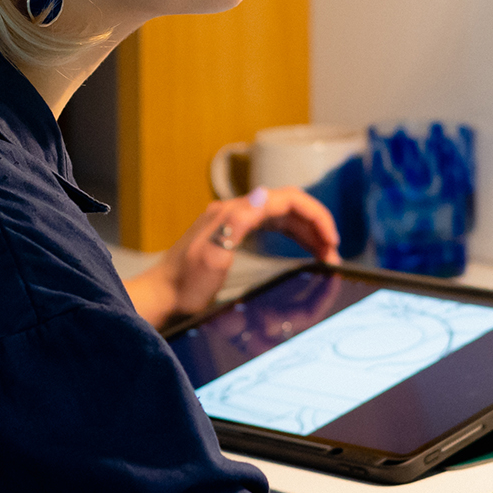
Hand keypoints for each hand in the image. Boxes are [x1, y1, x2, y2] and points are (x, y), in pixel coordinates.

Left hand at [124, 186, 339, 328]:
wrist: (160, 298)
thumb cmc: (185, 286)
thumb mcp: (212, 256)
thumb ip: (237, 223)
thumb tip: (262, 194)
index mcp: (234, 213)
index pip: (287, 199)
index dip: (316, 216)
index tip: (332, 241)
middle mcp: (234, 211)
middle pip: (288, 204)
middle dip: (316, 224)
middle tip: (332, 252)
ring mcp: (232, 221)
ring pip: (282, 215)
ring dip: (307, 230)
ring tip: (324, 253)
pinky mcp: (231, 234)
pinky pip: (271, 226)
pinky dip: (292, 234)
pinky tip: (302, 247)